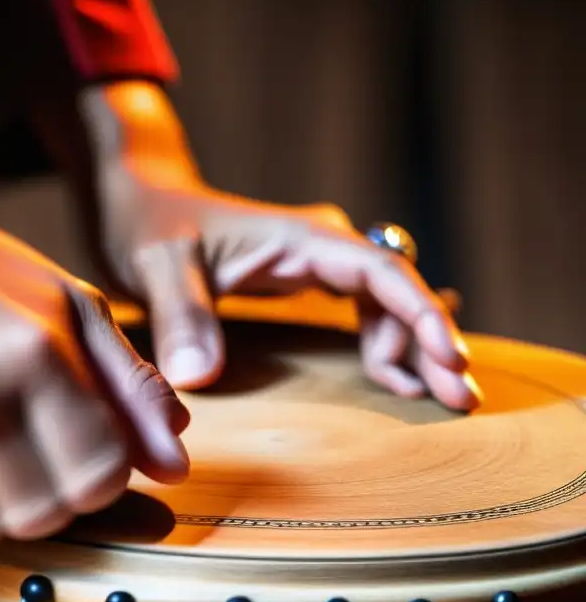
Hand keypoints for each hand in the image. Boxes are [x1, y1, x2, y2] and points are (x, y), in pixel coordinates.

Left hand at [81, 82, 479, 410]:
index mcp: (300, 237)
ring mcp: (314, 263)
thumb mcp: (158, 266)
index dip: (419, 316)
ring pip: (385, 305)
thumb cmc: (148, 224)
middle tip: (462, 400)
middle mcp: (318, 246)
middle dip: (432, 343)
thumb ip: (181, 315)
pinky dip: (381, 346)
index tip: (447, 360)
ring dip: (413, 350)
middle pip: (397, 292)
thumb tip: (197, 379)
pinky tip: (393, 381)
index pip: (380, 272)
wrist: (137, 202)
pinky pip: (361, 313)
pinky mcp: (301, 281)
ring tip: (439, 399)